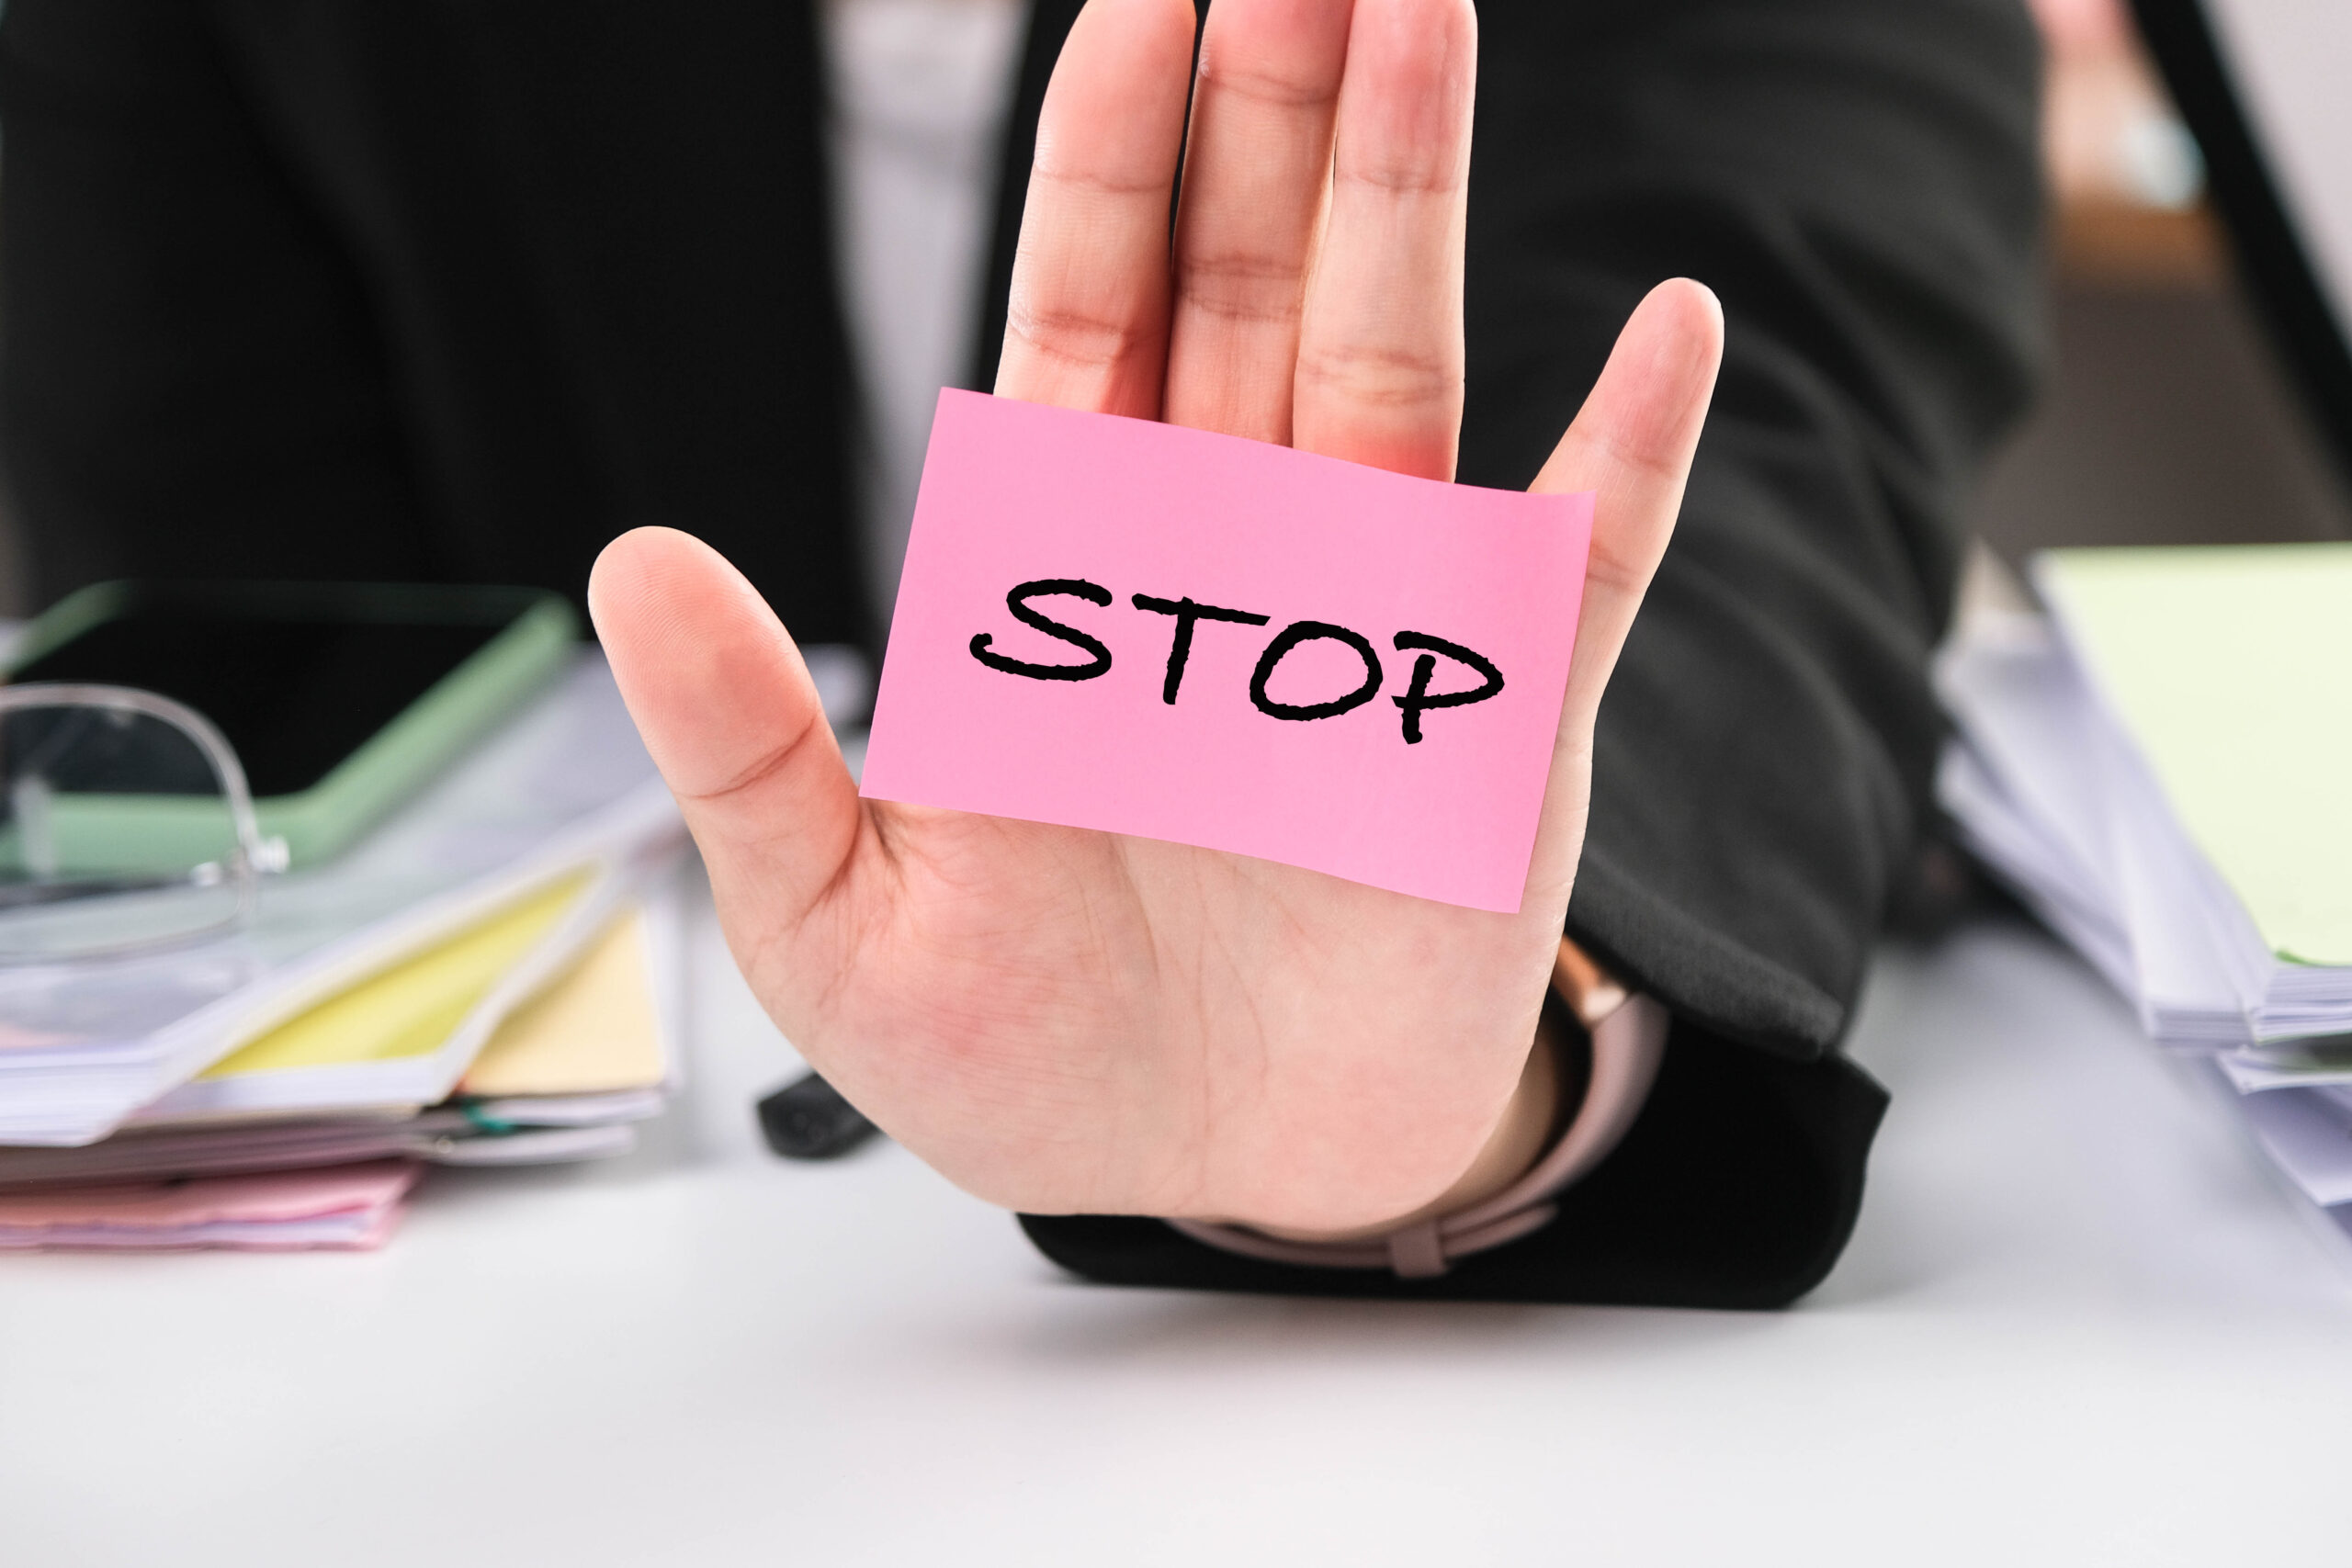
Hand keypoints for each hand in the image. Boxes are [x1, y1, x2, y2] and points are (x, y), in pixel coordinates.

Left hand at [589, 0, 1721, 1232]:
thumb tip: (636, 560)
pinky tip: (1675, 332)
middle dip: (1274, 95)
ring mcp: (1381, 617)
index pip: (1092, 303)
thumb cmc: (1030, 1049)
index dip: (1114, 145)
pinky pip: (1581, 566)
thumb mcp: (841, 922)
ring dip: (1411, 191)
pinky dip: (1628, 457)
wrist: (1222, 1170)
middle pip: (1252, 272)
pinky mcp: (1503, 726)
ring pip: (1398, 356)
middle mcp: (1234, 547)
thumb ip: (753, 747)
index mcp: (1078, 564)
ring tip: (1424, 9)